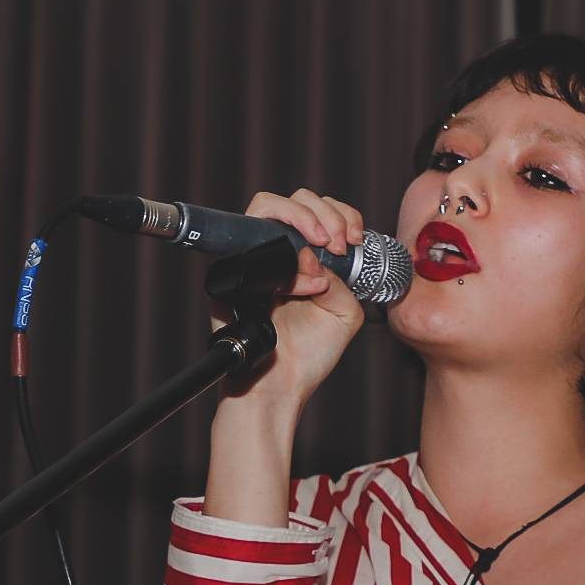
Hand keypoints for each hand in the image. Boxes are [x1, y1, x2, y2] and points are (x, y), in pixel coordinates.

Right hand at [212, 188, 366, 409]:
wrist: (280, 386)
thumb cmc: (308, 354)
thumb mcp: (346, 312)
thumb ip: (342, 278)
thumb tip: (315, 254)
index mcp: (308, 257)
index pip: (322, 210)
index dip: (340, 214)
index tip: (353, 240)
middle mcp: (280, 252)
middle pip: (297, 198)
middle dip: (325, 213)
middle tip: (338, 244)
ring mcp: (255, 258)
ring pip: (268, 206)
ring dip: (304, 221)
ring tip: (324, 252)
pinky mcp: (232, 271)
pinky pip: (249, 243)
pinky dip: (286, 257)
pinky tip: (304, 283)